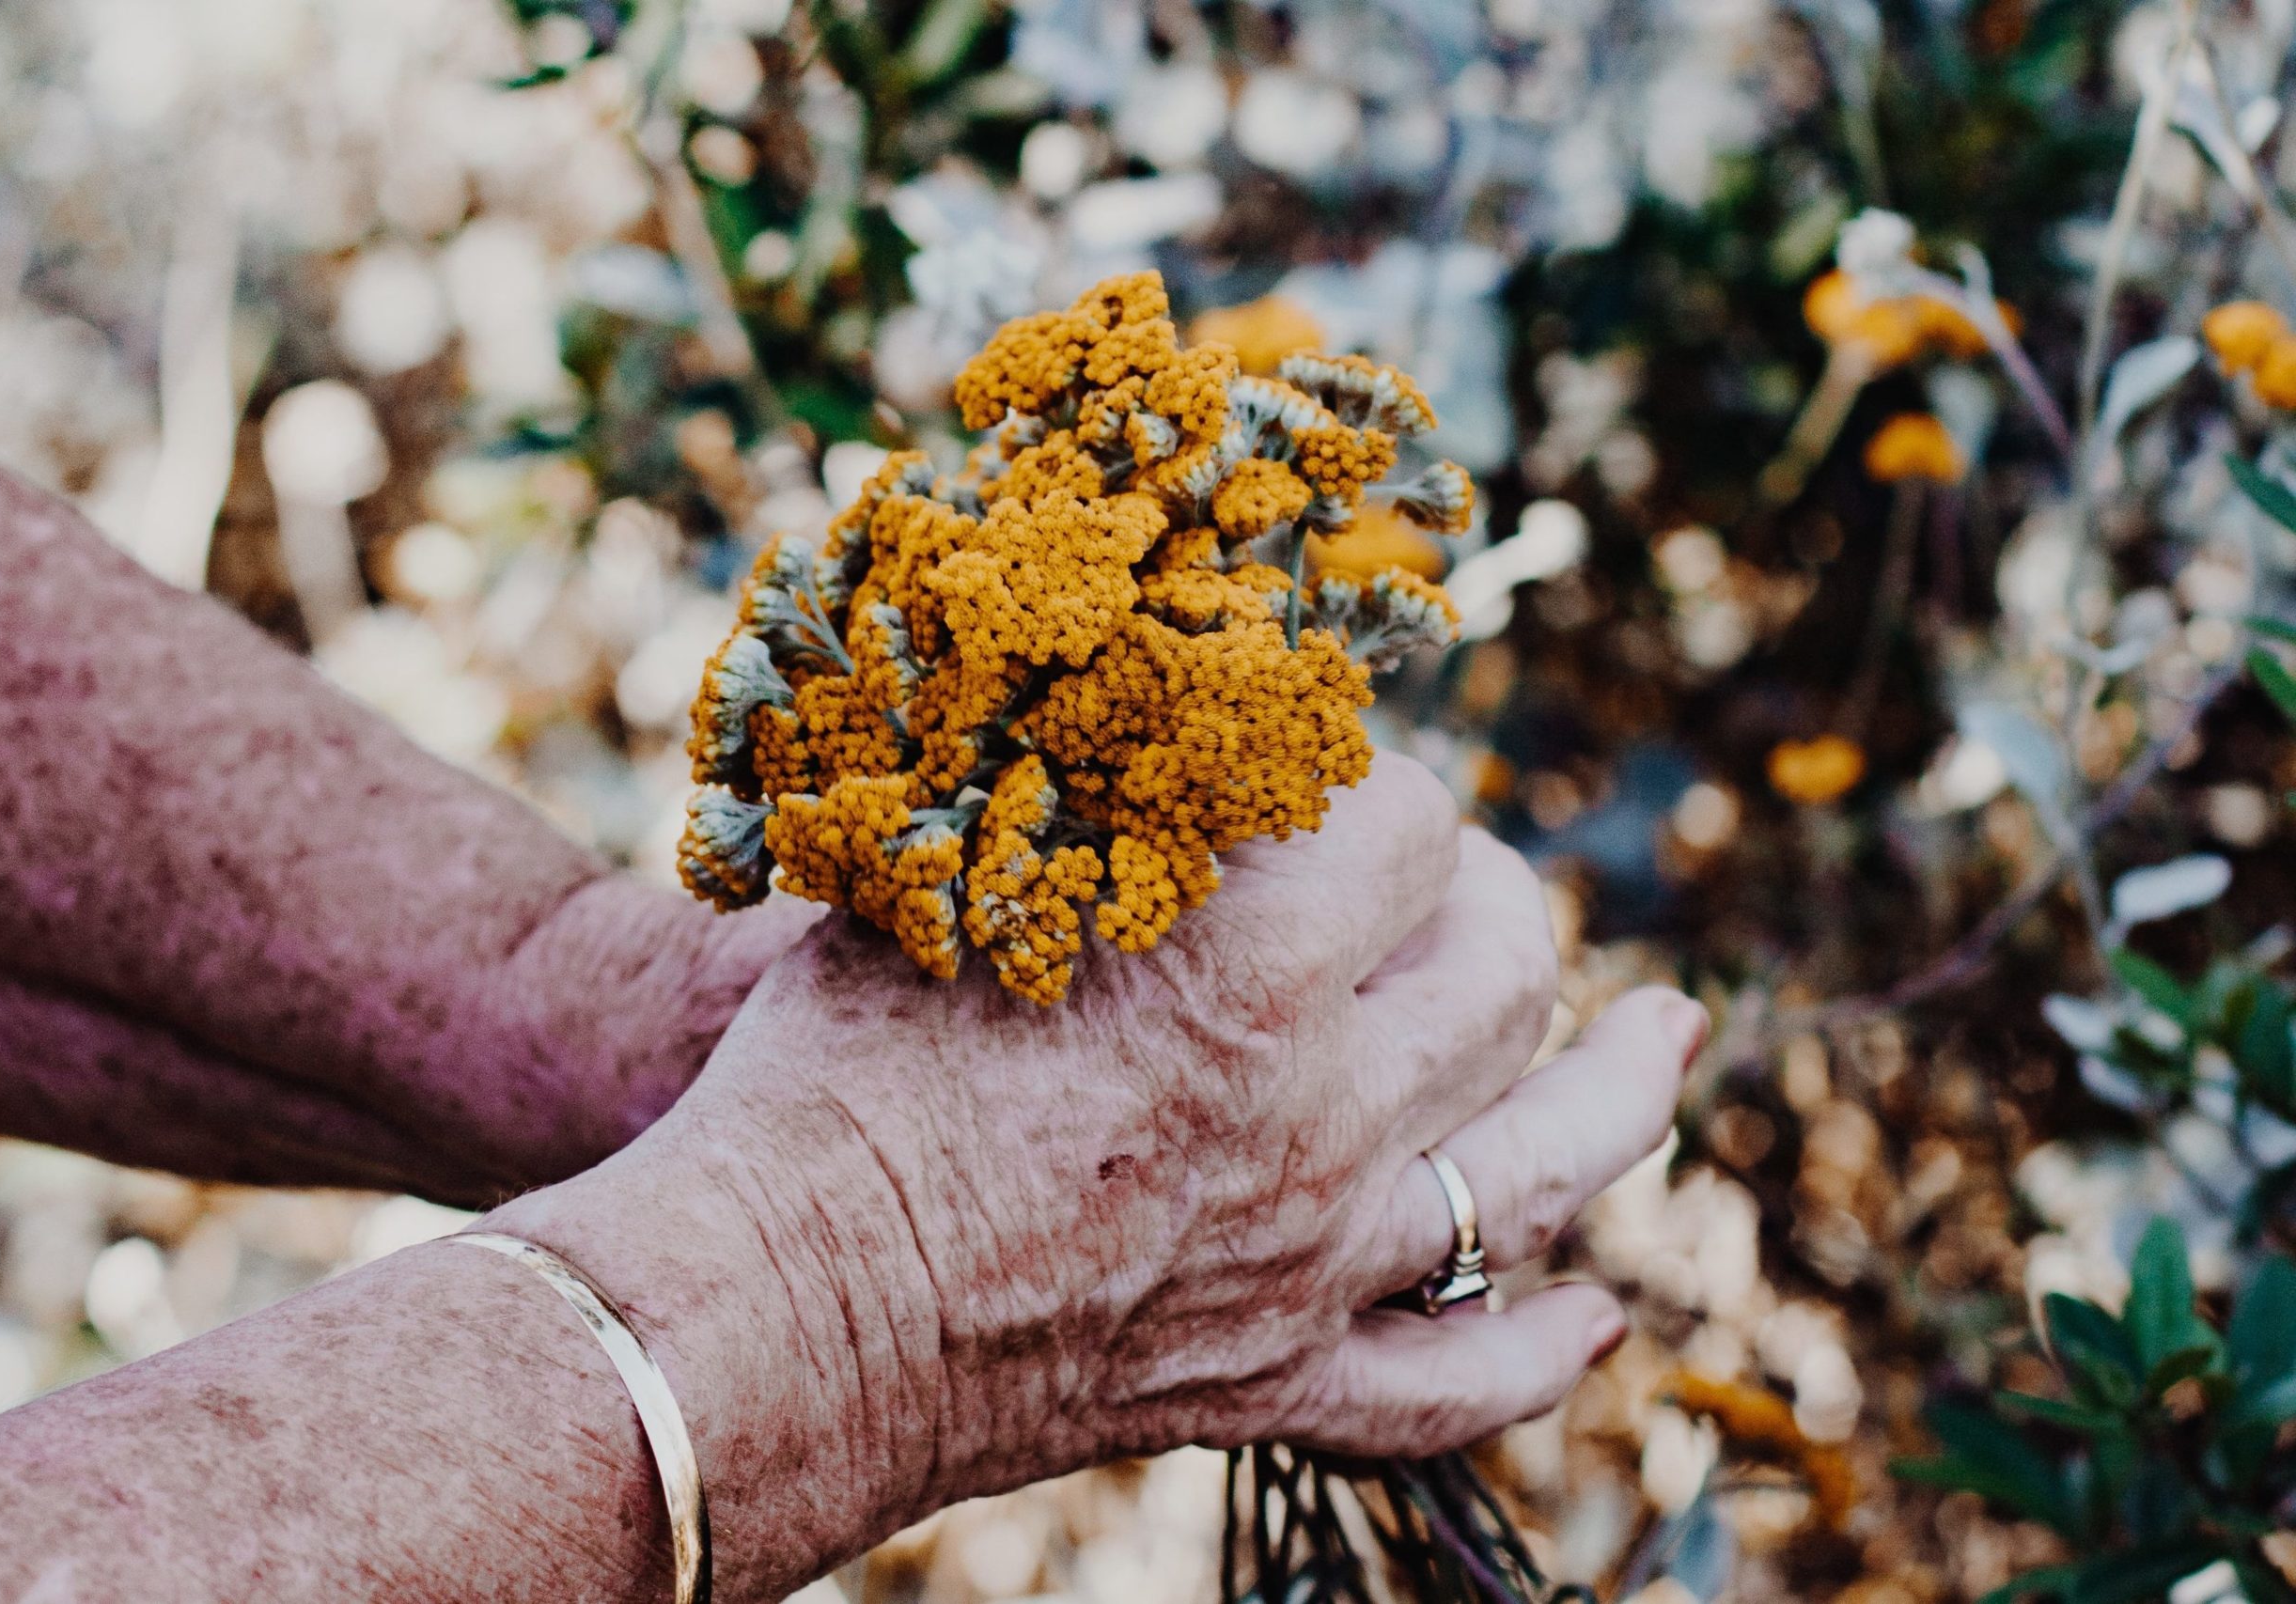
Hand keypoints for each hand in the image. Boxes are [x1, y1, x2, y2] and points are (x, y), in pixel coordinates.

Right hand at [490, 755, 1701, 1600]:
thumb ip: (1078, 802)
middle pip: (1507, 968)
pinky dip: (1543, 1344)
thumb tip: (1146, 694)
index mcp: (1245, 971)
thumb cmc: (826, 1081)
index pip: (1406, 820)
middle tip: (1452, 874)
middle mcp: (1322, 1116)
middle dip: (1495, 891)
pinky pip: (1461, 1381)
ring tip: (1671, 1036)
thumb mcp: (952, 891)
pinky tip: (1601, 1308)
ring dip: (1623, 1088)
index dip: (1378, 775)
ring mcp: (1318, 1266)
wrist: (763, 1317)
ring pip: (1548, 1166)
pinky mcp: (1276, 1385)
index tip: (1331, 768)